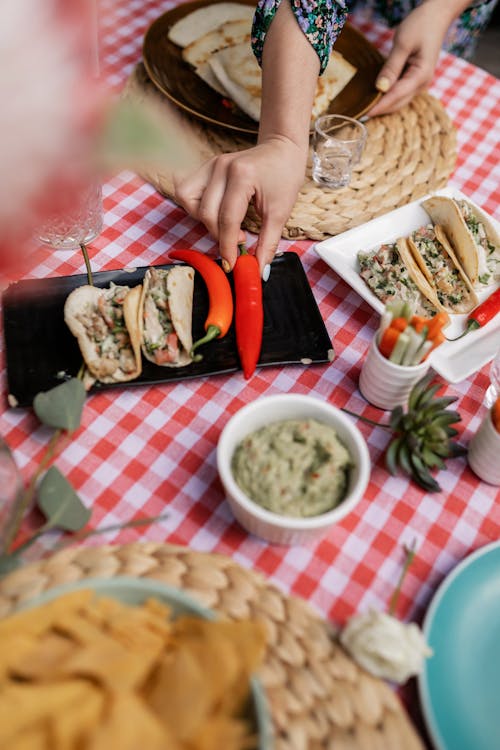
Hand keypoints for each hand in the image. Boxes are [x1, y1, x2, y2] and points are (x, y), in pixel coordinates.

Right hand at [173, 135, 305, 274]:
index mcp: (242, 176)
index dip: (228, 246)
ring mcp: (211, 164)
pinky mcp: (206, 166)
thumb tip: (260, 270)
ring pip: (188, 199)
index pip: (227, 219)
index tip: (232, 264)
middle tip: (239, 241)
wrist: (282, 148)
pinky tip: (214, 212)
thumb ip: (267, 243)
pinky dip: (196, 206)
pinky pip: (187, 190)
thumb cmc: (285, 176)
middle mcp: (221, 167)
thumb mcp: (281, 212)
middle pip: (206, 213)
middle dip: (219, 235)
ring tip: (225, 225)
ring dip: (203, 219)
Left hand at [368, 1, 452, 115]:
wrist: (436, 17)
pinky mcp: (415, 80)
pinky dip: (388, 97)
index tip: (364, 113)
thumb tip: (380, 88)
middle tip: (360, 113)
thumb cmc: (420, 26)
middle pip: (398, 103)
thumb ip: (391, 67)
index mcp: (421, 75)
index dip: (379, 105)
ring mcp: (420, 84)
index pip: (396, 96)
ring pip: (399, 101)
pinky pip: (400, 93)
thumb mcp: (403, 44)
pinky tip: (375, 96)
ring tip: (365, 107)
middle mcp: (422, 84)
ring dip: (383, 105)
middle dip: (380, 109)